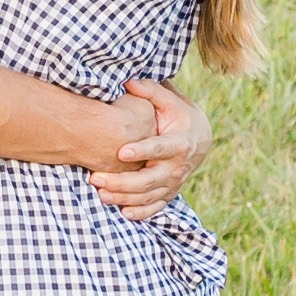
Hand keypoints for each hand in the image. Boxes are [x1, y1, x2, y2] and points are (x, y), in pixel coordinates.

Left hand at [85, 82, 211, 214]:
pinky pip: (156, 207)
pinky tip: (123, 213)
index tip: (120, 152)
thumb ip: (151, 91)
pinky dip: (141, 212)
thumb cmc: (179, 115)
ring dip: (124, 198)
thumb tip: (129, 82)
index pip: (158, 149)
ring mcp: (173, 183)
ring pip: (148, 196)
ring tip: (100, 194)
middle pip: (149, 180)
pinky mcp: (169, 192)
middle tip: (95, 178)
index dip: (141, 151)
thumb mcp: (170, 100)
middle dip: (122, 182)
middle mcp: (177, 167)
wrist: (200, 138)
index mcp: (178, 143)